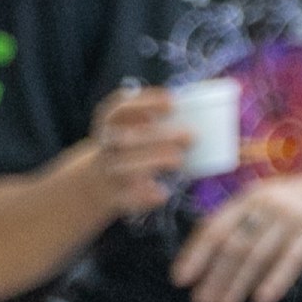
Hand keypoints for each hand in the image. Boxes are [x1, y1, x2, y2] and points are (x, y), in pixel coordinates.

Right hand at [82, 87, 188, 217]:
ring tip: (178, 160)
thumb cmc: (131, 150)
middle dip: (158, 136)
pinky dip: (144, 196)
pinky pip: (127, 198)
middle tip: (190, 135)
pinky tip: (163, 193)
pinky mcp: (115, 196)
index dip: (144, 103)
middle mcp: (107, 146)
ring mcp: (109, 171)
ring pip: (126, 168)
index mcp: (110, 124)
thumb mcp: (134, 129)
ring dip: (153, 162)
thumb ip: (158, 120)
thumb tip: (202, 110)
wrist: (100, 183)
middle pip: (126, 139)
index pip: (120, 109)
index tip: (172, 102)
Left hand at [169, 160, 301, 301]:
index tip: (179, 279)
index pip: (214, 226)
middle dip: (213, 277)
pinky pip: (291, 259)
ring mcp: (291, 217)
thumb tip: (215, 253)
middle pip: (233, 245)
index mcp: (250, 197)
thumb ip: (247, 219)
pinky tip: (262, 300)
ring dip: (236, 285)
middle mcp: (267, 204)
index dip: (195, 254)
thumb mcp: (272, 199)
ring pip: (256, 255)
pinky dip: (275, 280)